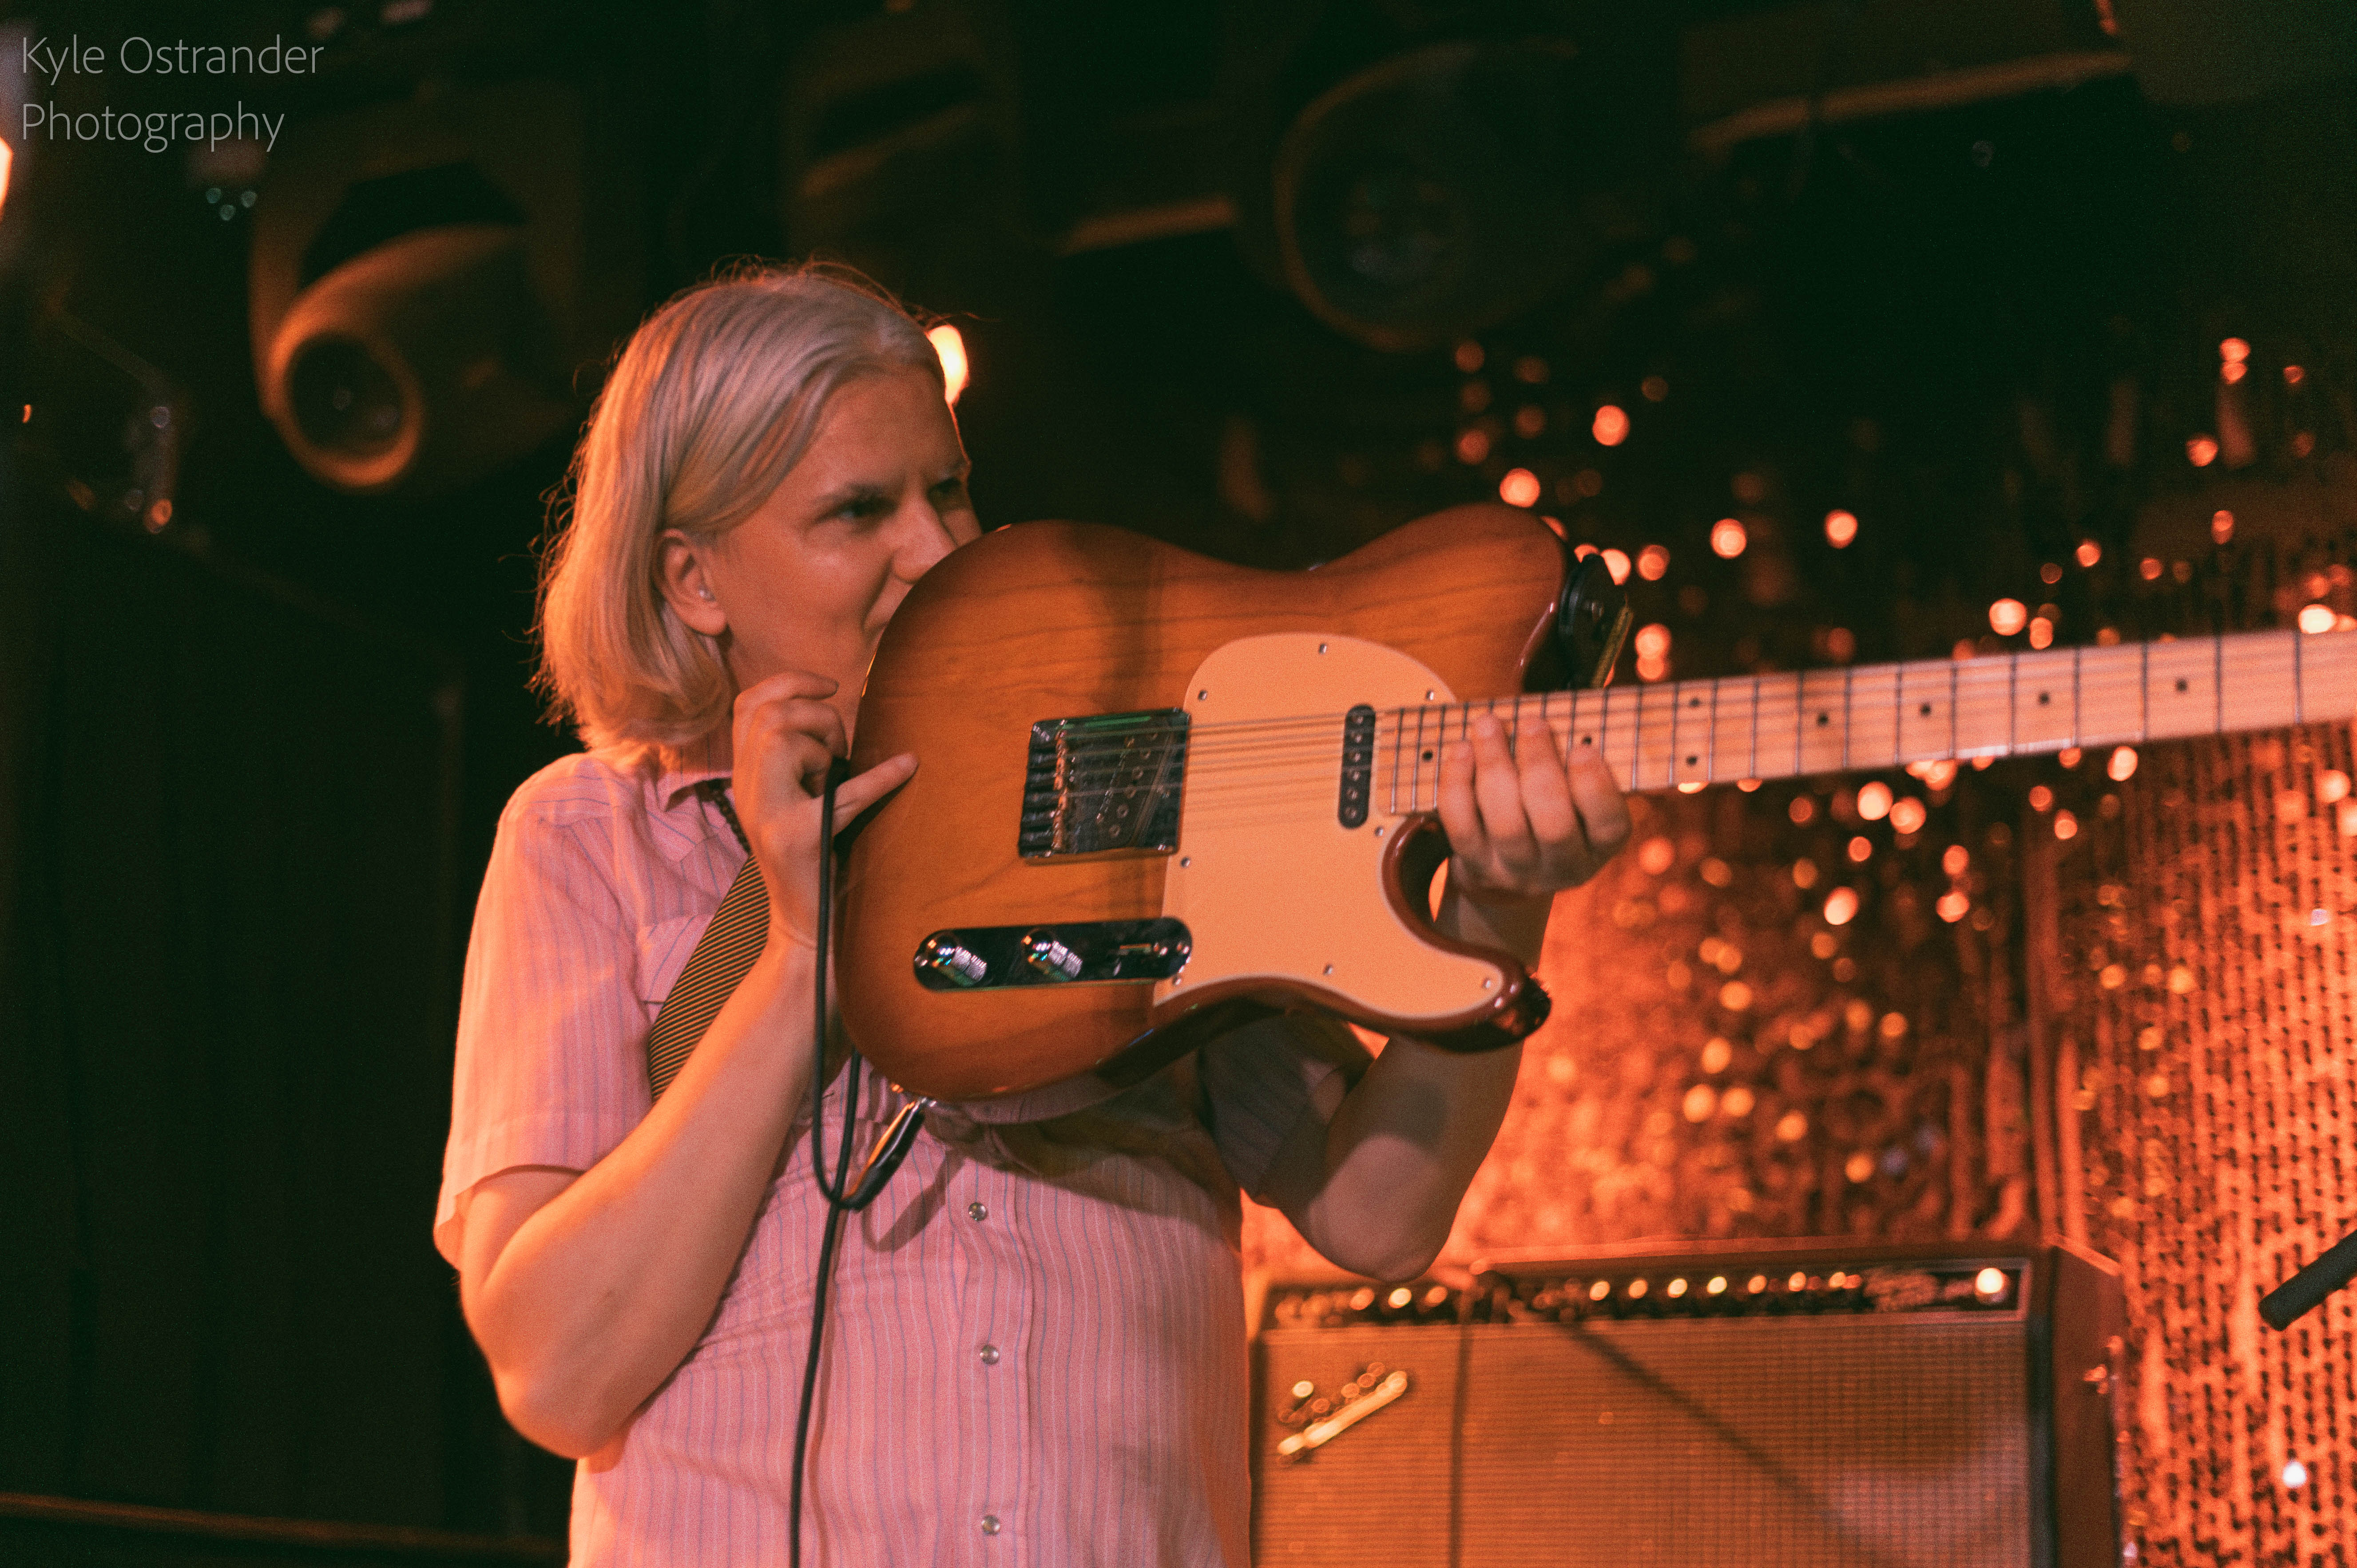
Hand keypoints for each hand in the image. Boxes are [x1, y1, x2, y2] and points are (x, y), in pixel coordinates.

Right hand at [728, 672, 916, 947]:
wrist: (801, 922)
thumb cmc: (809, 855)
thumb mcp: (794, 797)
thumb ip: (798, 756)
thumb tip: (831, 709)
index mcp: (743, 776)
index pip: (747, 705)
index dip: (788, 682)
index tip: (830, 685)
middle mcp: (745, 790)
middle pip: (770, 716)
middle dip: (818, 717)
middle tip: (841, 749)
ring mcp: (766, 813)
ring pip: (784, 742)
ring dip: (827, 747)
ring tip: (838, 776)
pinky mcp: (797, 837)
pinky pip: (844, 793)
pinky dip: (882, 776)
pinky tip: (908, 766)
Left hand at [1437, 711, 1630, 914]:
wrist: (1507, 874)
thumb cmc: (1549, 808)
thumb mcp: (1577, 794)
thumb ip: (1578, 762)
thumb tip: (1563, 714)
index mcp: (1600, 845)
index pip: (1608, 825)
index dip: (1595, 787)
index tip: (1582, 748)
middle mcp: (1564, 868)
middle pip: (1554, 826)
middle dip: (1540, 768)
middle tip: (1532, 722)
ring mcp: (1518, 873)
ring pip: (1506, 825)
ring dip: (1495, 766)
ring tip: (1488, 724)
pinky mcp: (1477, 868)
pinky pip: (1462, 827)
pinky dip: (1459, 784)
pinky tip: (1462, 750)